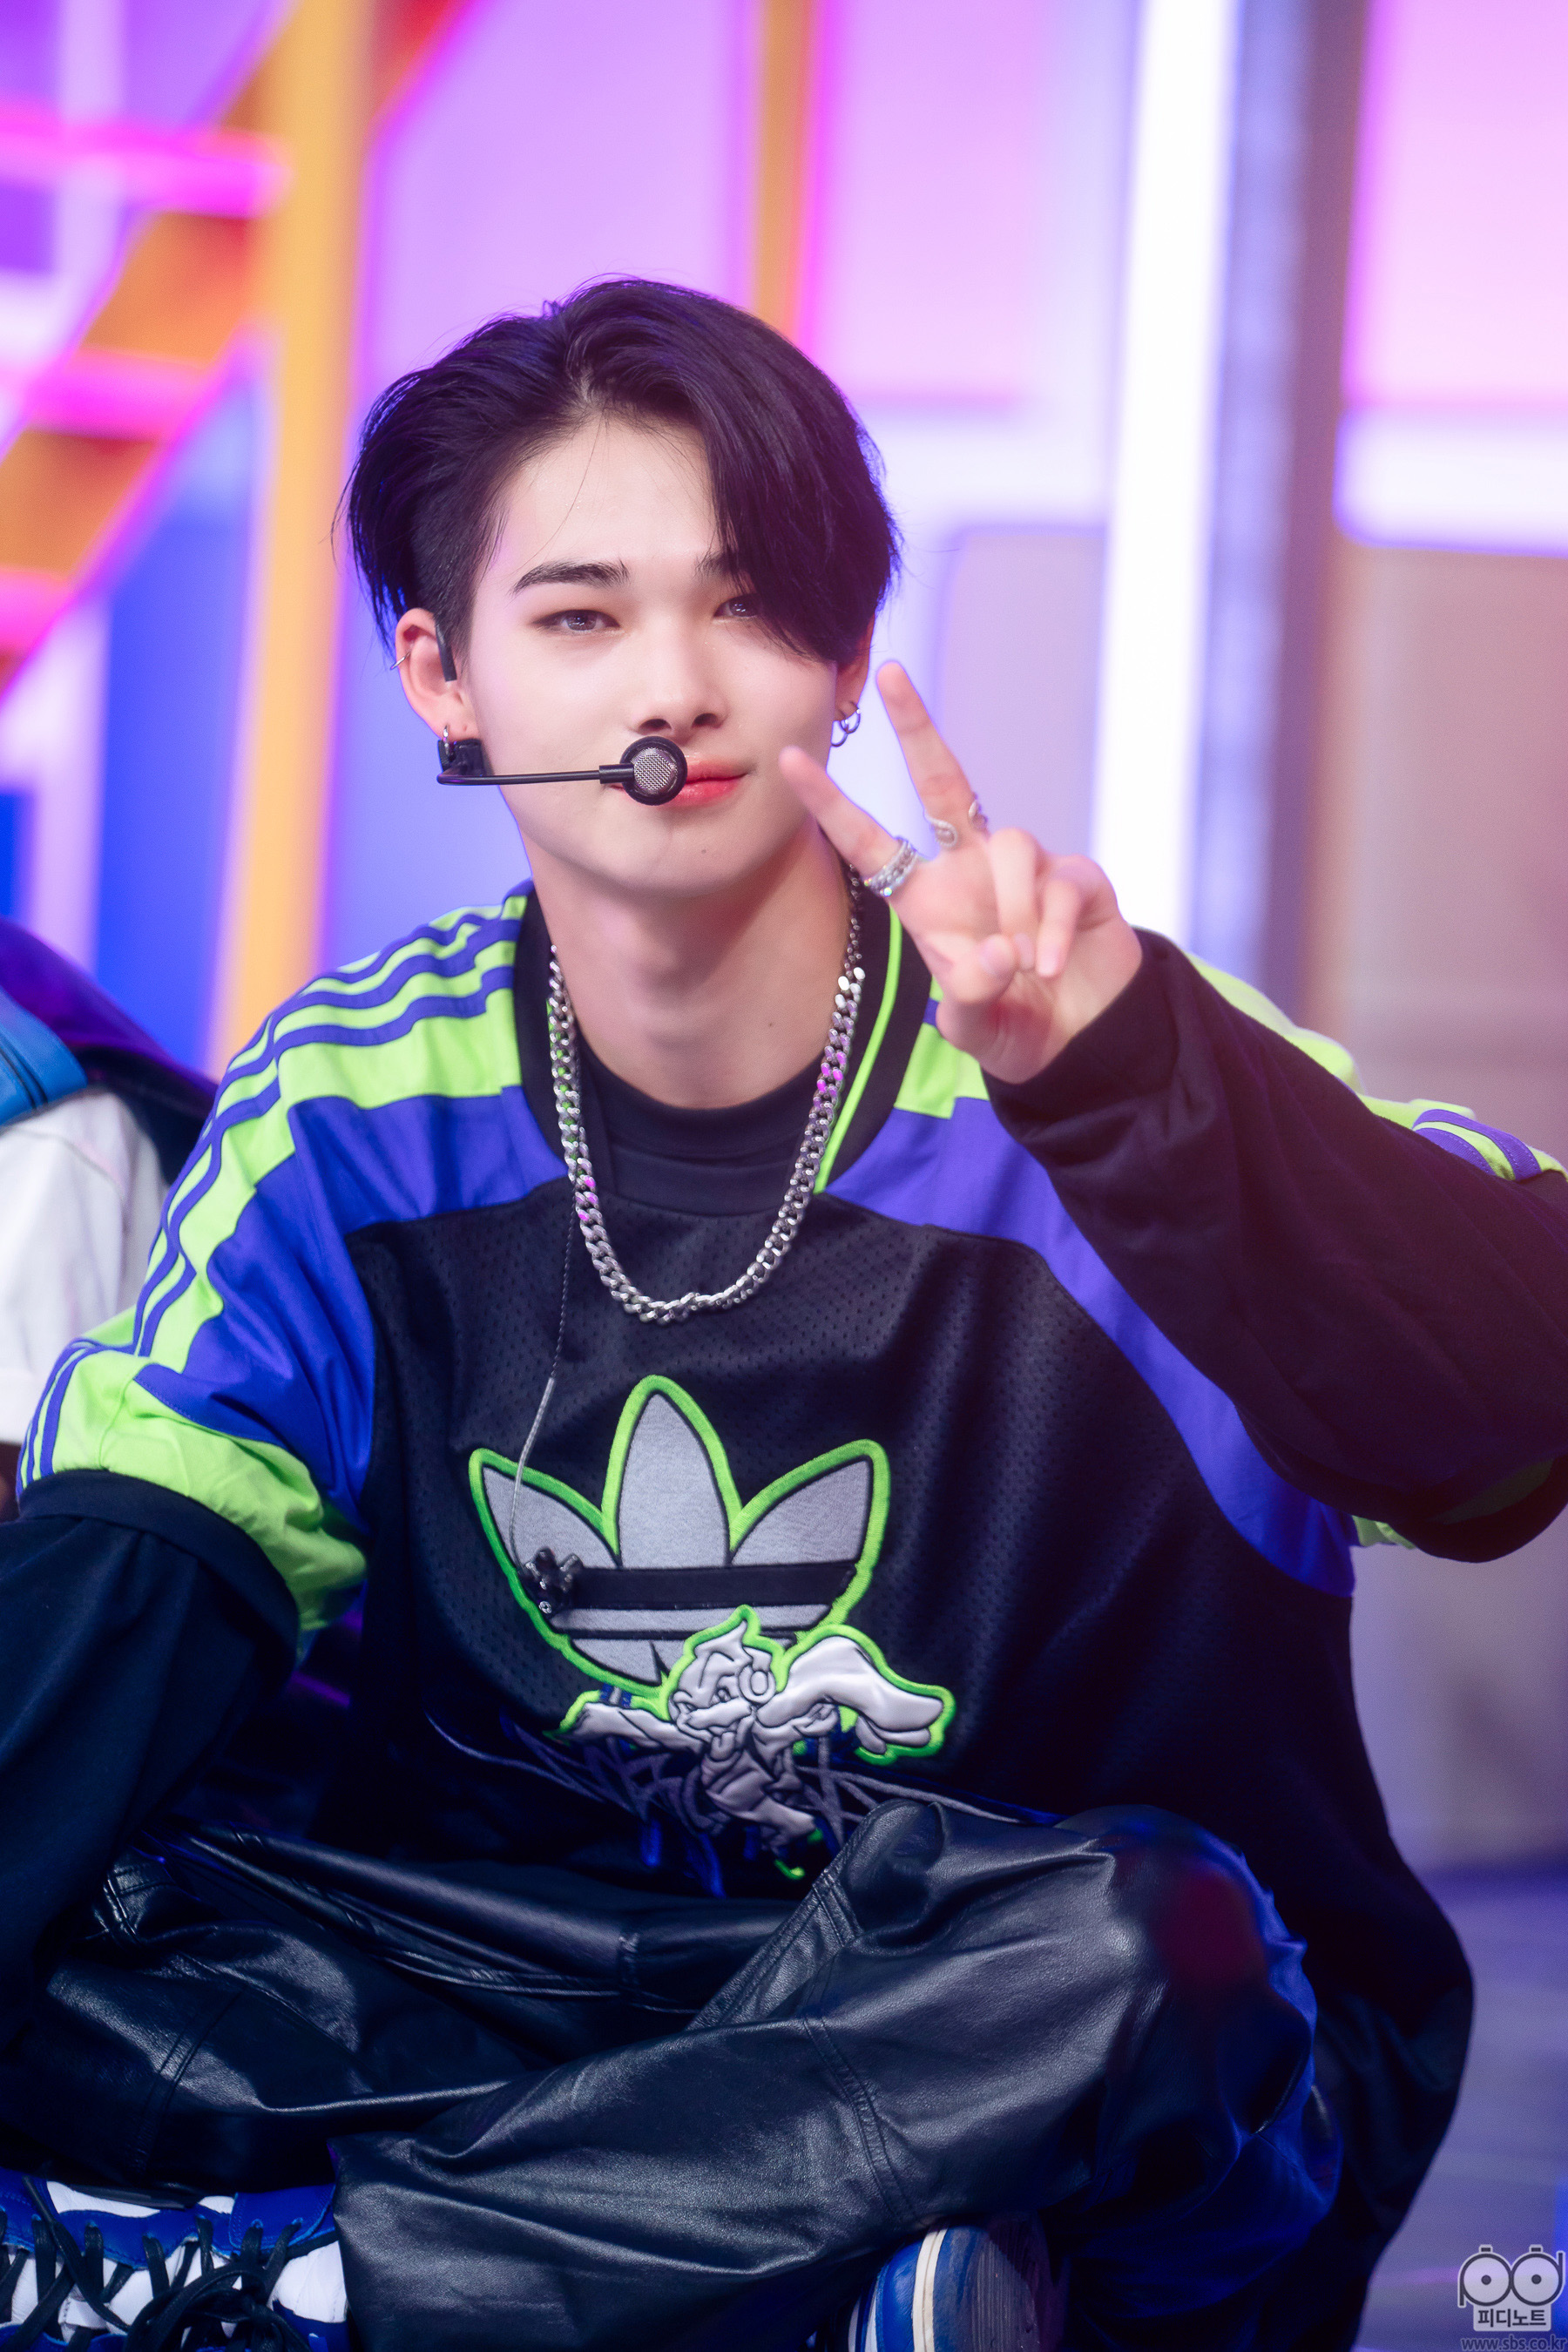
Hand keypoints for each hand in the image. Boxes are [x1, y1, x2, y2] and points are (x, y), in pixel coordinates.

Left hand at [780, 663, 1142, 1085]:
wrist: (1085, 1042)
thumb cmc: (1016, 1027)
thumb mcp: (977, 1027)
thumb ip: (972, 998)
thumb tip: (994, 955)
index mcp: (928, 900)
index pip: (871, 843)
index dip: (832, 805)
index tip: (789, 761)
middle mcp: (972, 869)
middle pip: (943, 781)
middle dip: (918, 726)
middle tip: (890, 674)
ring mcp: (1028, 869)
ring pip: (1014, 843)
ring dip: (1014, 908)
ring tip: (1023, 967)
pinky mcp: (1078, 880)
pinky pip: (1060, 881)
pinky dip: (1051, 928)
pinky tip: (1049, 966)